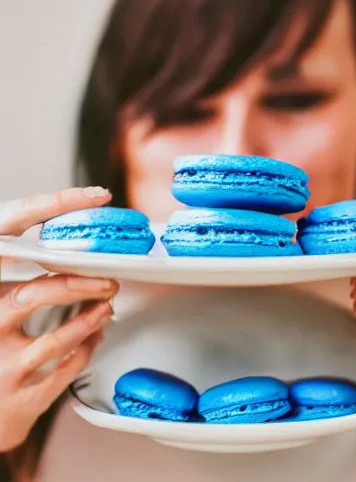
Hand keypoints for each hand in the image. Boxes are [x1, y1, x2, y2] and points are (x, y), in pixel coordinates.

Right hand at [0, 187, 118, 451]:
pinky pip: (66, 365)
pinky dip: (89, 346)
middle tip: (109, 280)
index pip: (12, 228)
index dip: (55, 207)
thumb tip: (72, 246)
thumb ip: (21, 274)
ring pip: (54, 336)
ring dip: (91, 318)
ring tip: (107, 306)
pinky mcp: (20, 394)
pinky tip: (96, 333)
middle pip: (35, 293)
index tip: (94, 196)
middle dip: (80, 283)